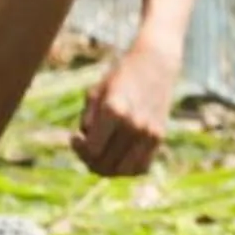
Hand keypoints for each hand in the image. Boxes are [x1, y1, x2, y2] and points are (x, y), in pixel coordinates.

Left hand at [75, 39, 179, 176]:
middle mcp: (134, 124)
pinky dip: (127, 168)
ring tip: (101, 154)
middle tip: (86, 147)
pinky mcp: (159, 136)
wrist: (156, 63)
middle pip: (106, 164)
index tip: (75, 137)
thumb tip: (86, 147)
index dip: (78, 149)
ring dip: (108, 168)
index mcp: (114, 110)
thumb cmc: (120, 76)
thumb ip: (87, 122)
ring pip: (123, 171)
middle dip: (89, 161)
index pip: (91, 150)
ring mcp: (149, 132)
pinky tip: (118, 155)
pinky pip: (141, 167)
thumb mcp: (96, 93)